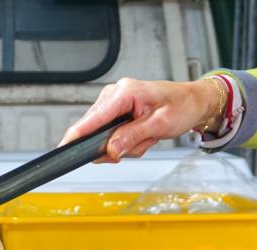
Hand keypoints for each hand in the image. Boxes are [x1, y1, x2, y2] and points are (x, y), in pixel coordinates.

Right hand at [59, 77, 225, 160]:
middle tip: (141, 143)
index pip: (93, 118)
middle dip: (115, 145)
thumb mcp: (159, 125)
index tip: (64, 148)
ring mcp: (113, 102)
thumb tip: (110, 149)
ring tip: (146, 136)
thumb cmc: (181, 107)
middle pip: (95, 130)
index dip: (76, 136)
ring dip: (124, 144)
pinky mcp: (115, 110)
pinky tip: (141, 134)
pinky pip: (110, 134)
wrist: (193, 101)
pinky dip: (125, 140)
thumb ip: (132, 137)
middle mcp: (114, 94)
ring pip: (103, 136)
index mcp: (124, 93)